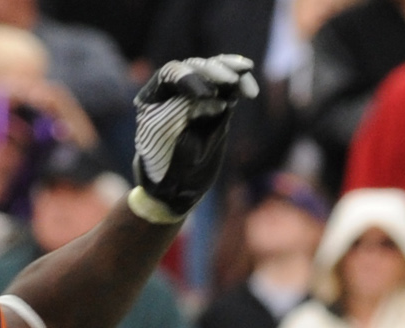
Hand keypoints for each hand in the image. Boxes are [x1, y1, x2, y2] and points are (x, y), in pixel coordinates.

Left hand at [128, 53, 257, 222]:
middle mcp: (175, 89)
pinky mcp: (216, 103)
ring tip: (246, 74)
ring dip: (231, 70)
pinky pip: (228, 86)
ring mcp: (197, 94)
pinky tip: (250, 90)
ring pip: (214, 70)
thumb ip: (185, 114)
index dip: (189, 78)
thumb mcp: (165, 138)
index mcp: (154, 95)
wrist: (176, 184)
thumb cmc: (163, 163)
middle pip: (195, 66)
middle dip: (214, 71)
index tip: (205, 94)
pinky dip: (240, 83)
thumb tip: (219, 100)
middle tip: (230, 82)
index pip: (171, 73)